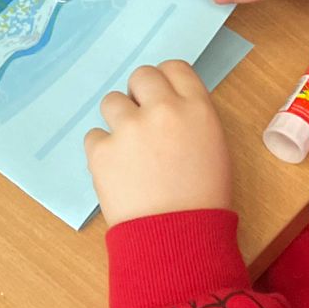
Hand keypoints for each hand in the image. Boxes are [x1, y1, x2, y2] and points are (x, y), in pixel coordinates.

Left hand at [84, 62, 231, 225]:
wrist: (177, 239)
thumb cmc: (204, 200)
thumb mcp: (214, 148)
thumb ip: (192, 119)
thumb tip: (168, 105)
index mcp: (197, 109)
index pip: (175, 68)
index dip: (166, 82)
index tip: (160, 97)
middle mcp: (163, 110)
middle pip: (142, 75)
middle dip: (140, 94)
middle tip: (142, 121)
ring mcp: (130, 128)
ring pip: (112, 101)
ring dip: (118, 121)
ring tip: (129, 152)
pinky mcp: (102, 150)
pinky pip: (94, 136)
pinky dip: (103, 151)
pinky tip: (118, 172)